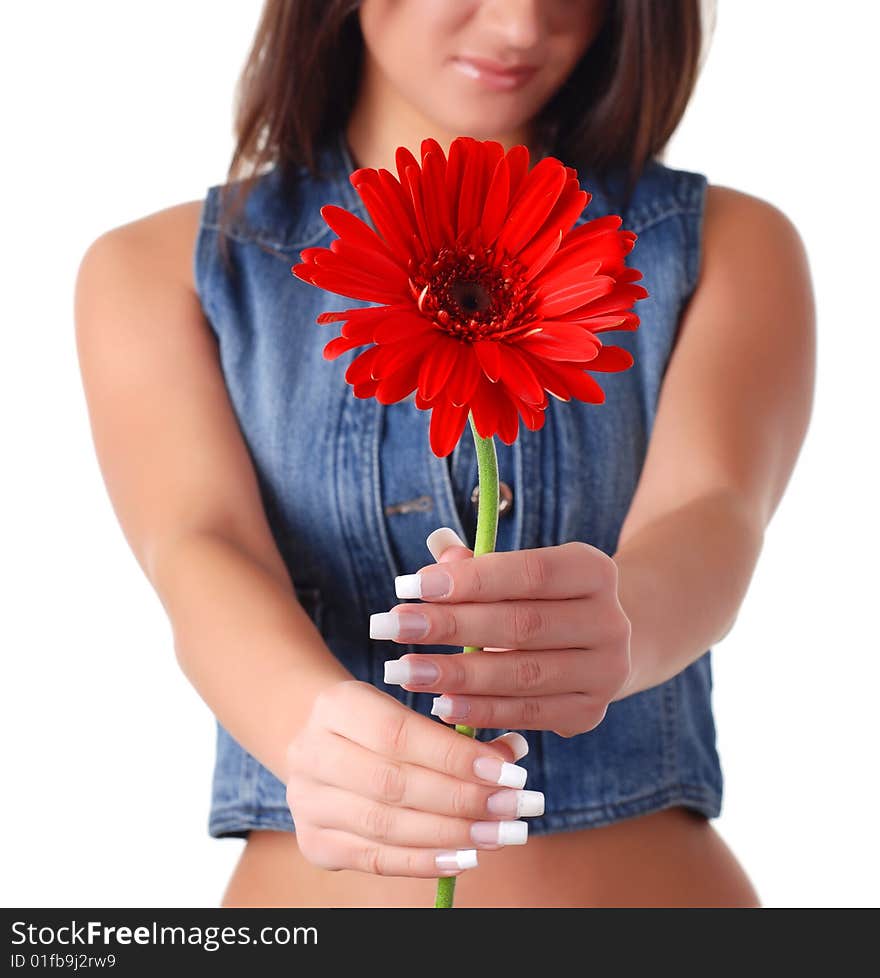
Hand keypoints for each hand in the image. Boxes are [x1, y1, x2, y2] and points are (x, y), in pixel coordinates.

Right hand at [284, 679, 543, 877]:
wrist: (315, 742)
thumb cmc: (377, 724)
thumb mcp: (407, 709)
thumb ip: (455, 732)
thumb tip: (514, 753)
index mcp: (335, 705)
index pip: (399, 733)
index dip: (455, 756)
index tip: (508, 771)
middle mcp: (311, 752)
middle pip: (393, 783)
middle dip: (462, 799)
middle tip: (514, 807)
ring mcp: (306, 802)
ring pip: (386, 825)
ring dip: (451, 834)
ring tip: (499, 834)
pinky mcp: (313, 842)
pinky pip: (375, 859)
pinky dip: (424, 861)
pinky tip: (465, 857)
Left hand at [371, 532, 631, 737]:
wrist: (601, 644)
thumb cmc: (543, 599)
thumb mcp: (521, 572)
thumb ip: (480, 564)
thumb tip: (438, 550)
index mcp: (594, 570)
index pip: (530, 573)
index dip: (470, 580)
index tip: (410, 585)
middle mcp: (610, 621)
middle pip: (521, 625)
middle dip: (449, 626)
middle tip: (390, 626)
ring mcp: (606, 671)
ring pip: (522, 675)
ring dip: (456, 674)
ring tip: (403, 669)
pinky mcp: (590, 712)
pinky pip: (527, 713)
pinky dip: (480, 711)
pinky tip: (438, 704)